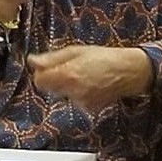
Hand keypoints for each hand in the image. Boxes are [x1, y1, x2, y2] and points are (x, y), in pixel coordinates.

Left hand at [27, 45, 153, 110]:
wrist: (128, 71)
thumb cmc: (104, 57)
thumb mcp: (76, 51)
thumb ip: (52, 58)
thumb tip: (33, 61)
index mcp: (68, 74)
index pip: (40, 81)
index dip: (41, 73)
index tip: (47, 67)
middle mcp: (73, 91)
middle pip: (50, 89)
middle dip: (55, 79)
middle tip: (69, 68)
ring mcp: (81, 102)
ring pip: (63, 95)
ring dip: (68, 86)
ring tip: (84, 75)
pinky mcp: (89, 108)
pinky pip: (76, 101)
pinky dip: (79, 93)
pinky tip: (90, 84)